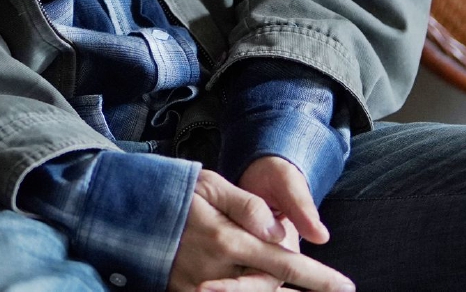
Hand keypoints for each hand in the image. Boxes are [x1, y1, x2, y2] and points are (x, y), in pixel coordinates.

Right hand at [167, 169, 352, 291]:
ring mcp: (198, 285)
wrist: (120, 209)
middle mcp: (216, 269)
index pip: (283, 263)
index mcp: (227, 239)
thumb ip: (245, 205)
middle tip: (335, 291)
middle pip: (270, 288)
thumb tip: (278, 230)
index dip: (317, 277)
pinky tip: (258, 291)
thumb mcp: (208, 185)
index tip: (345, 285)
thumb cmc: (170, 191)